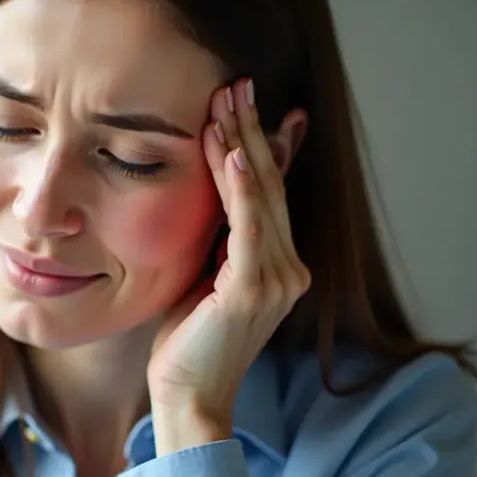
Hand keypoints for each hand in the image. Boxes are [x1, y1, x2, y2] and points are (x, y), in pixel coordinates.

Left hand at [147, 78, 310, 427]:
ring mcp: (277, 277)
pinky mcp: (255, 287)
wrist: (188, 392)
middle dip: (252, 130)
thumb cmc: (187, 338)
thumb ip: (218, 235)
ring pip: (262, 196)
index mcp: (278, 263)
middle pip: (271, 184)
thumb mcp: (204, 273)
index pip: (269, 191)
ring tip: (228, 101)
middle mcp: (289, 267)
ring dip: (243, 144)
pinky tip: (237, 151)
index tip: (246, 103)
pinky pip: (250, 225)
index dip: (261, 143)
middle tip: (236, 84)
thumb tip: (216, 190)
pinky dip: (244, 186)